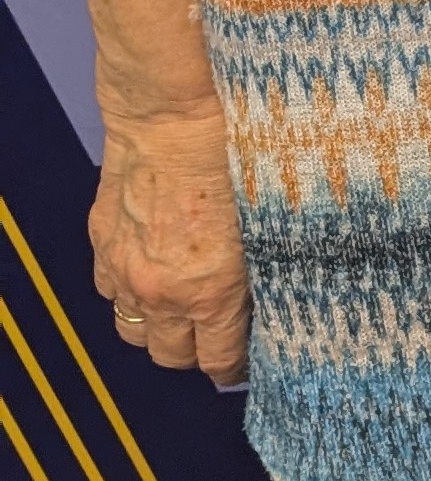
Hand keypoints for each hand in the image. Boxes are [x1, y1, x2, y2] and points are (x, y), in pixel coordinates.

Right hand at [91, 100, 248, 378]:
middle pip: (170, 356)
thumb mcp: (270, 217)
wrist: (172, 113)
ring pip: (132, 330)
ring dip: (156, 328)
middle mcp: (161, 292)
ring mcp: (125, 269)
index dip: (233, 367)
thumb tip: (276, 289)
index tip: (244, 362)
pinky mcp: (103, 242)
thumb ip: (266, 265)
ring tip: (180, 314)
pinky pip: (110, 290)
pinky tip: (150, 273)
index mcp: (211, 291)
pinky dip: (127, 291)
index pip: (217, 360)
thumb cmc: (234, 152)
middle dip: (194, 353)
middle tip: (215, 336)